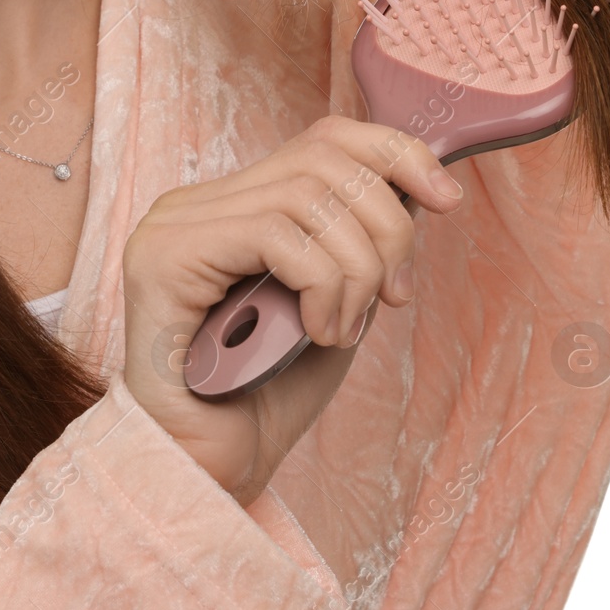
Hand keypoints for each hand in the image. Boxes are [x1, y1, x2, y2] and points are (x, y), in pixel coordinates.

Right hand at [121, 115, 466, 506]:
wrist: (209, 472)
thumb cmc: (267, 399)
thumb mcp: (338, 305)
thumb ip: (360, 247)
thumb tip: (419, 193)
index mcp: (236, 205)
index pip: (324, 138)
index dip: (395, 154)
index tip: (446, 199)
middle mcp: (198, 205)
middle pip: (323, 159)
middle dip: (386, 225)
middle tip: (394, 296)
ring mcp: (173, 228)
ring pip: (307, 196)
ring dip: (355, 267)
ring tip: (346, 329)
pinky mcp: (163, 260)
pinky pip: (273, 236)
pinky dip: (321, 283)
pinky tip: (319, 332)